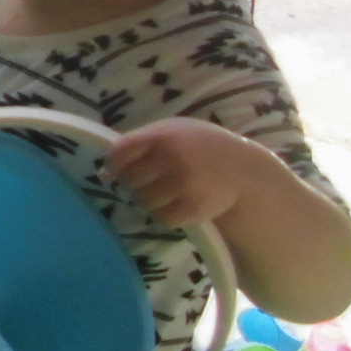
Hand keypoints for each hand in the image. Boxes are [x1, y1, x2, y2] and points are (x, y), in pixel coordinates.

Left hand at [103, 117, 260, 226]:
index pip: (120, 152)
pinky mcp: (194, 207)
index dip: (114, 164)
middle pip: (130, 180)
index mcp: (163, 135)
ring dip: (151, 200)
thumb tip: (105, 173)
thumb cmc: (200, 148)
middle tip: (154, 181)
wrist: (246, 171)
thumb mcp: (173, 133)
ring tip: (169, 191)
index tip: (118, 171)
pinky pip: (162, 217)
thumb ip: (139, 145)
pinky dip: (166, 214)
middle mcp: (172, 158)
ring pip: (144, 201)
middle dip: (136, 183)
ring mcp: (184, 184)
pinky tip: (180, 203)